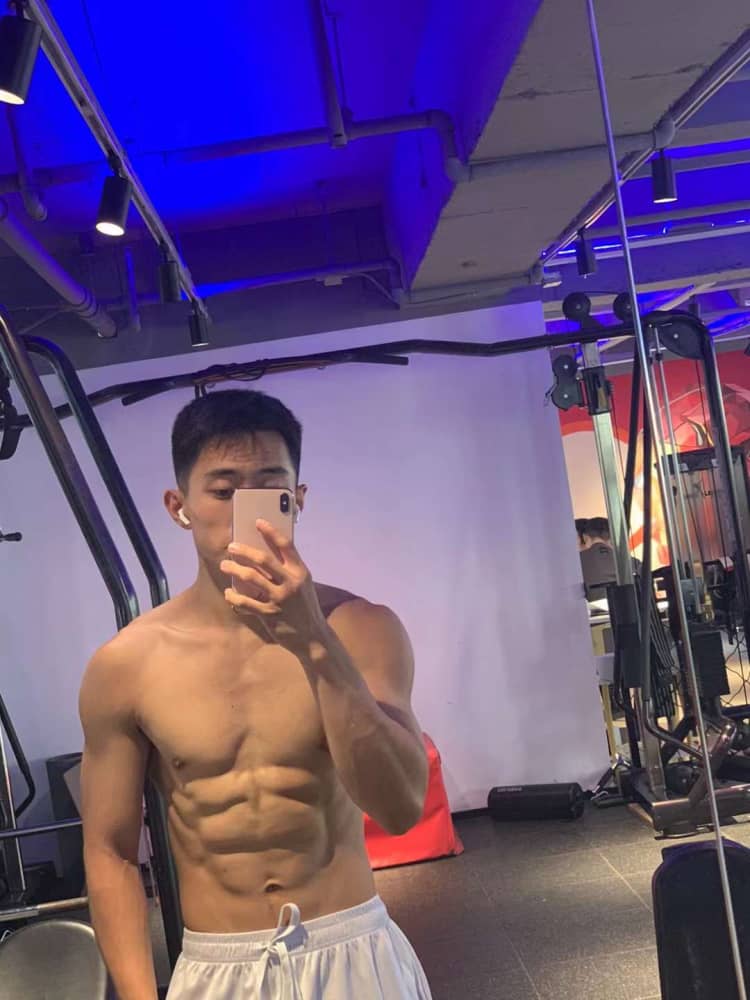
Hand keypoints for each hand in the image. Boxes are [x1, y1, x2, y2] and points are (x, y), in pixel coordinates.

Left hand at [220, 520, 326, 650]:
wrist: (312, 637)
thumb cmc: (304, 606)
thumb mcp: (302, 584)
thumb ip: (288, 570)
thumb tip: (264, 554)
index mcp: (300, 572)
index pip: (286, 545)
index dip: (271, 532)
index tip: (258, 522)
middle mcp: (291, 583)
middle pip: (264, 559)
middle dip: (244, 551)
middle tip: (231, 547)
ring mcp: (280, 599)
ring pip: (251, 578)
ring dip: (234, 569)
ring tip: (224, 565)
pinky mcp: (270, 615)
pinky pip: (246, 602)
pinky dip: (234, 597)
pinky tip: (228, 593)